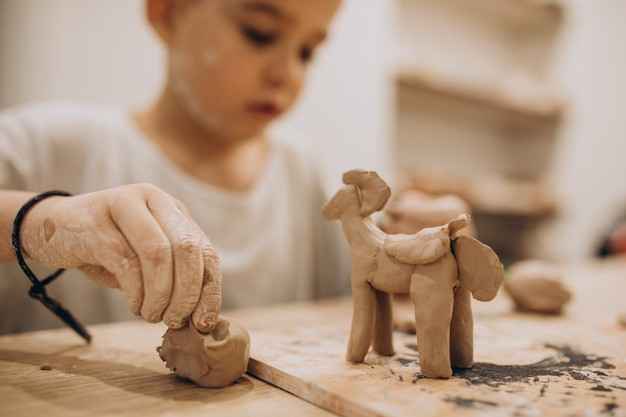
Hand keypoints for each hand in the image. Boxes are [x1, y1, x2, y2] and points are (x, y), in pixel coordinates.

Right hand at [21, 183, 220, 330]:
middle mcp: (154, 199)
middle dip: (186, 293)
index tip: (203, 321)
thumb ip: (174, 276)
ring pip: (158, 255)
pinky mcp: (96, 221)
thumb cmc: (106, 249)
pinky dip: (136, 292)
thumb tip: (200, 317)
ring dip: (160, 295)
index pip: (205, 250)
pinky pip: (127, 262)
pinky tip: (135, 305)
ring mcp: (124, 204)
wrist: (49, 227)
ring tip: (152, 315)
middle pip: (187, 249)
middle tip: (174, 320)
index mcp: (173, 209)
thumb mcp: (146, 259)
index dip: (209, 290)